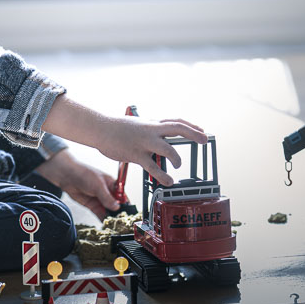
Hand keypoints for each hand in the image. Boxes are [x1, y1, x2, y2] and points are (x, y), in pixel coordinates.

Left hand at [36, 149, 119, 219]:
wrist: (68, 176)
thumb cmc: (84, 174)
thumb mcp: (98, 185)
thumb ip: (107, 197)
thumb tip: (117, 207)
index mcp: (112, 184)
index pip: (122, 195)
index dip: (125, 204)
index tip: (127, 212)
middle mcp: (107, 192)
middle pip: (116, 204)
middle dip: (118, 212)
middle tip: (120, 221)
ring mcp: (100, 199)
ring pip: (108, 210)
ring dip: (111, 217)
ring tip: (114, 224)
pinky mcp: (92, 205)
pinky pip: (100, 213)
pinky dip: (103, 219)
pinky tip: (105, 223)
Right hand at [42, 95, 206, 186]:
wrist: (100, 129)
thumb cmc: (117, 128)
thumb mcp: (137, 125)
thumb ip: (149, 132)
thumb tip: (158, 138)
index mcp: (152, 124)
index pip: (175, 122)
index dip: (190, 126)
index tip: (201, 130)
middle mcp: (151, 130)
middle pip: (177, 128)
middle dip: (193, 133)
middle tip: (204, 140)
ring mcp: (144, 142)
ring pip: (167, 149)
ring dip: (176, 158)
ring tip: (178, 165)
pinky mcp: (136, 154)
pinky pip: (153, 167)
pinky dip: (163, 175)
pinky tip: (168, 182)